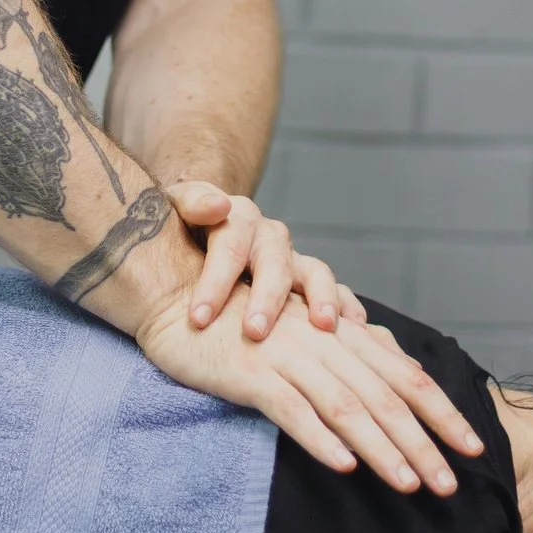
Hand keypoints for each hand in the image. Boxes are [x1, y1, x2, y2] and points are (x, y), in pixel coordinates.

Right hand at [137, 293, 486, 495]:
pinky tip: (343, 466)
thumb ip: (345, 350)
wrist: (176, 294)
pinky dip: (318, 437)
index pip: (406, 376)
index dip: (443, 412)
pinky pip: (291, 408)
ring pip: (347, 406)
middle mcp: (323, 341)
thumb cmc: (239, 319)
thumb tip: (394, 372)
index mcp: (341, 333)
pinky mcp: (250, 373)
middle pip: (386, 396)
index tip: (474, 449)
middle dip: (423, 443)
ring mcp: (288, 356)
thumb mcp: (299, 331)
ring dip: (381, 449)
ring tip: (409, 485)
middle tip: (451, 486)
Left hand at [165, 180, 364, 340]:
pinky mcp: (309, 281)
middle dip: (266, 299)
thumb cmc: (185, 224)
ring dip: (321, 298)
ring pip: (314, 273)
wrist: (206, 225)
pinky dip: (347, 305)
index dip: (215, 283)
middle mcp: (270, 237)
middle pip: (274, 264)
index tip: (198, 319)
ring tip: (323, 326)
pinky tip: (355, 327)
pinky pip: (335, 290)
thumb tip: (218, 206)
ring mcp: (293, 259)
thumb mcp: (177, 204)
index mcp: (239, 218)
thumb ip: (193, 200)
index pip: (230, 248)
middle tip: (253, 332)